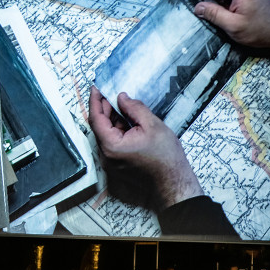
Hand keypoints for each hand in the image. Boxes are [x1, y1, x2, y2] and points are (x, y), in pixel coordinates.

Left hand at [88, 86, 202, 210]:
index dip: (95, 101)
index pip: (96, 119)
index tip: (95, 88)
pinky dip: (117, 131)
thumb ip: (134, 108)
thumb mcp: (152, 125)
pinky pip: (112, 144)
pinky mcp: (117, 166)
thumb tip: (121, 98)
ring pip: (106, 135)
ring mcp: (111, 163)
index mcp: (112, 146)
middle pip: (99, 127)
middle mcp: (107, 156)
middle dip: (105, 109)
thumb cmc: (166, 158)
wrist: (173, 182)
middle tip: (112, 93)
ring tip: (123, 106)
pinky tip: (127, 122)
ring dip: (112, 120)